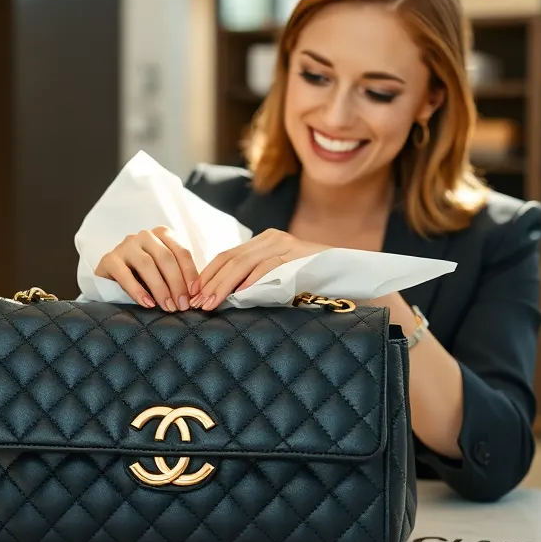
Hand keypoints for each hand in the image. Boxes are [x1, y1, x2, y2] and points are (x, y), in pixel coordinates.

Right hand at [94, 226, 199, 310]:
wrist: (112, 279)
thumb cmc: (145, 276)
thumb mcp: (165, 272)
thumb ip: (179, 277)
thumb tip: (196, 295)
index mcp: (163, 235)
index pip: (181, 252)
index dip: (190, 273)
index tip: (195, 293)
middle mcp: (145, 236)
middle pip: (166, 258)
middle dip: (177, 283)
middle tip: (182, 305)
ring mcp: (126, 245)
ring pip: (147, 264)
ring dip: (160, 288)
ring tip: (168, 307)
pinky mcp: (109, 259)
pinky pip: (125, 275)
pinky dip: (138, 291)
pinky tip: (148, 304)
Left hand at [191, 229, 328, 310]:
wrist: (347, 274)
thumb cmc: (311, 283)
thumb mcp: (277, 279)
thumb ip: (253, 283)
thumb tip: (220, 300)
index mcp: (262, 242)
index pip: (226, 256)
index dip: (207, 276)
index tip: (193, 296)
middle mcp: (271, 238)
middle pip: (230, 258)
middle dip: (210, 282)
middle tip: (197, 303)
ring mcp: (285, 244)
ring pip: (244, 263)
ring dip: (224, 285)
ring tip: (212, 303)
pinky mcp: (297, 254)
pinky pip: (268, 266)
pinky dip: (251, 281)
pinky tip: (239, 295)